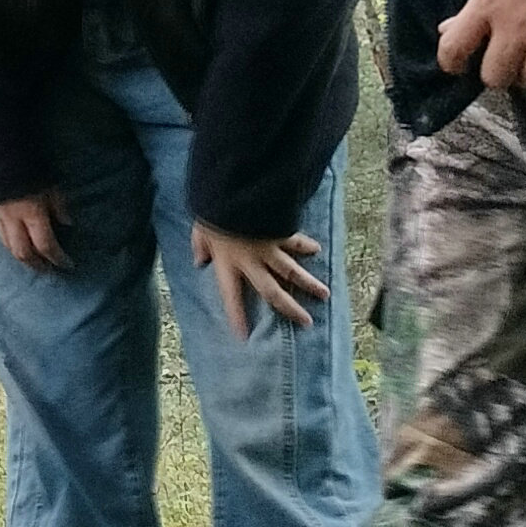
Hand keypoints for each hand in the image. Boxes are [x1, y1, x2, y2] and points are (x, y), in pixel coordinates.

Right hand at [0, 191, 66, 271]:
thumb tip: (67, 223)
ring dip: (23, 257)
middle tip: (49, 269)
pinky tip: (19, 244)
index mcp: (31, 213)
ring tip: (34, 260)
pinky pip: (1, 236)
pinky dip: (12, 245)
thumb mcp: (51, 186)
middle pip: (23, 253)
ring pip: (9, 247)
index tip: (68, 264)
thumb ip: (59, 206)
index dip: (57, 258)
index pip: (45, 245)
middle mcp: (13, 220)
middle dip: (37, 264)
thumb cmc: (30, 171)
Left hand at [190, 219, 328, 334]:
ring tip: (325, 295)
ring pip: (292, 271)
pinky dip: (305, 245)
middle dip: (290, 308)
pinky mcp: (278, 232)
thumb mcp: (199, 229)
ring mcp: (268, 248)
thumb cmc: (211, 210)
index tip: (243, 336)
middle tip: (307, 321)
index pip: (231, 296)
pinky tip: (316, 249)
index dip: (237, 316)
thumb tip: (199, 261)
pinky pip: (294, 241)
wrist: (232, 189)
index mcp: (228, 263)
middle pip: (273, 292)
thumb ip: (199, 246)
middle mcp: (251, 262)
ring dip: (309, 284)